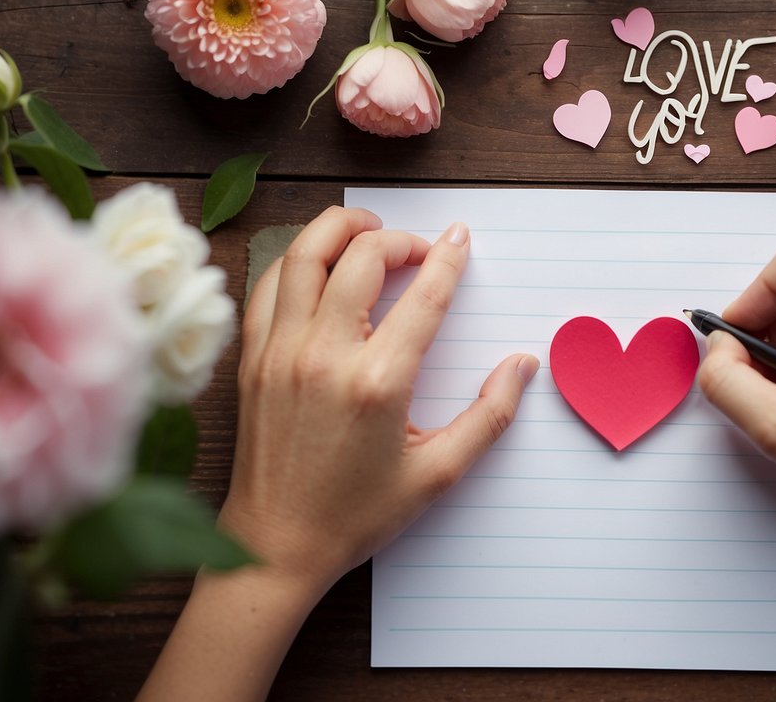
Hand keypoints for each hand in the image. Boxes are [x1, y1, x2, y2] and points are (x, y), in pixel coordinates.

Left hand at [222, 206, 538, 591]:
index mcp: (378, 382)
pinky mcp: (252, 358)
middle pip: (361, 256)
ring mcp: (280, 351)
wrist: (275, 545)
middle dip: (398, 239)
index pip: (424, 294)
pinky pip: (269, 285)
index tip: (461, 239)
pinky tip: (319, 268)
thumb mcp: (438, 474)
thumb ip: (489, 416)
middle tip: (419, 249)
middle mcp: (324, 354)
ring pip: (304, 254)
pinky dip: (296, 262)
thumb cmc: (355, 514)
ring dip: (340, 230)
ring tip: (368, 232)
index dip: (448, 257)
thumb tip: (523, 366)